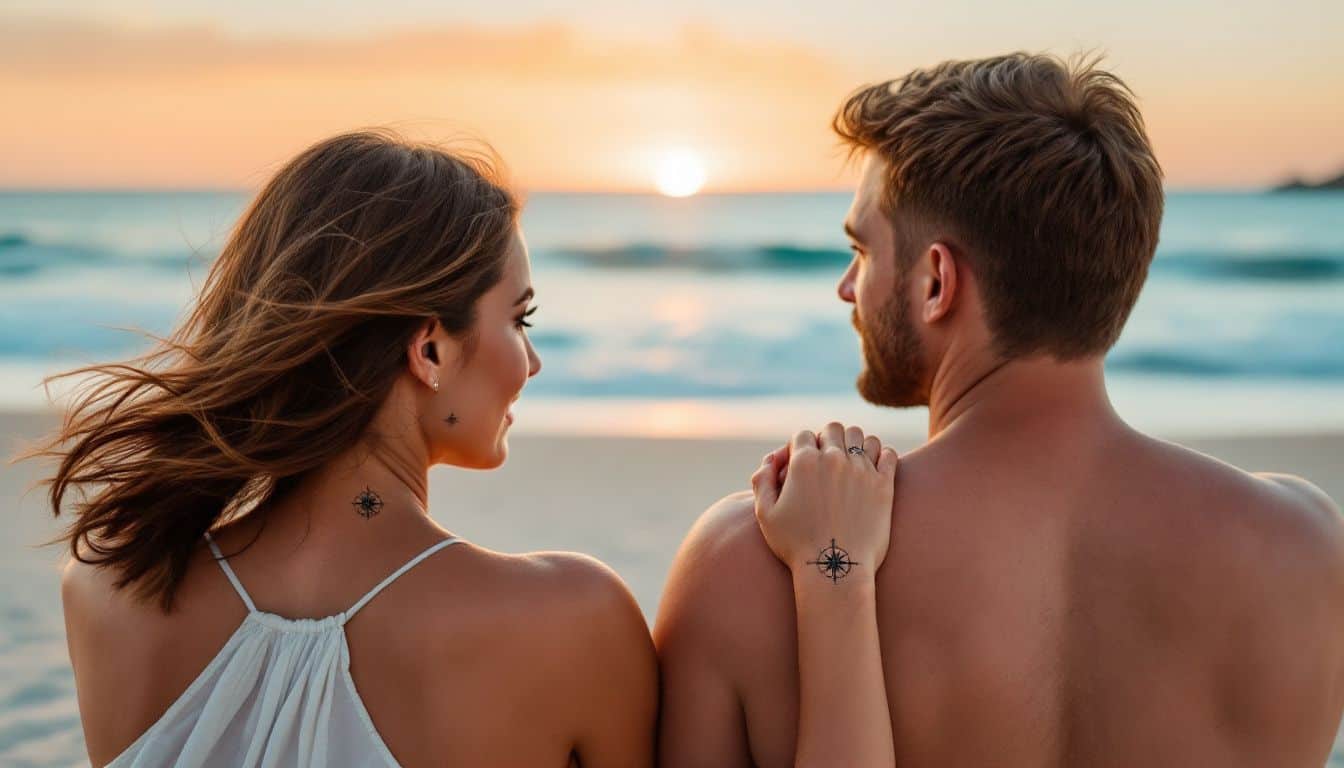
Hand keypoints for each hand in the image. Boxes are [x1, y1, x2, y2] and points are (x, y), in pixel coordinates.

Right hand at [750, 422, 897, 582]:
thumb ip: (762, 480)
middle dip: (827, 440)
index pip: (803, 434)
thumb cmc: (795, 546)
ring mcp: (862, 471)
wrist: (834, 570)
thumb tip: (770, 458)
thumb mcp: (765, 514)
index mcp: (804, 462)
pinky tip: (873, 469)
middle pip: (833, 428)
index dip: (800, 447)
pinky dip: (881, 456)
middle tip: (826, 461)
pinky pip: (887, 454)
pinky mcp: (884, 486)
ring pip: (862, 436)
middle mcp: (834, 459)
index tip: (801, 464)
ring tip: (850, 462)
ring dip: (854, 443)